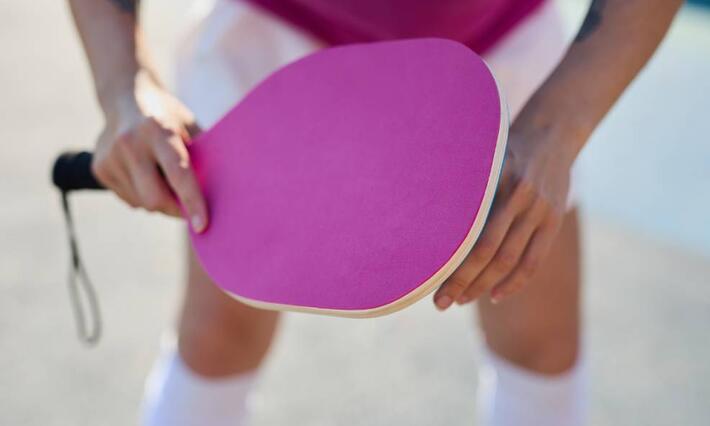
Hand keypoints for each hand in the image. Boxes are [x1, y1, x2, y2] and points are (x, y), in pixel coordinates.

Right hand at [91, 71, 207, 231]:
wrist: (125, 97)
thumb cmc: (169, 117)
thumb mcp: (189, 126)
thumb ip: (202, 155)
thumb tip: (223, 192)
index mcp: (157, 129)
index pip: (178, 173)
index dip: (192, 201)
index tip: (202, 226)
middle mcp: (129, 142)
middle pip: (155, 198)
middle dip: (176, 210)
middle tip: (190, 209)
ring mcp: (110, 156)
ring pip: (142, 203)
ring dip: (159, 202)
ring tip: (163, 178)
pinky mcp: (99, 168)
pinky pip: (129, 200)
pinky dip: (143, 197)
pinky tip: (144, 175)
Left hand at [433, 123, 576, 308]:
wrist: (552, 133)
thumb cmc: (502, 148)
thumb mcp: (481, 158)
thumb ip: (460, 184)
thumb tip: (422, 214)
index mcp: (494, 181)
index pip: (468, 231)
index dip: (449, 259)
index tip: (427, 278)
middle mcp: (518, 197)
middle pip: (486, 252)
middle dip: (461, 281)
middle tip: (439, 303)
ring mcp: (540, 211)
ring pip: (510, 261)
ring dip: (484, 286)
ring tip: (461, 301)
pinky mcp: (554, 221)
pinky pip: (534, 261)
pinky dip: (515, 282)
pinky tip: (494, 296)